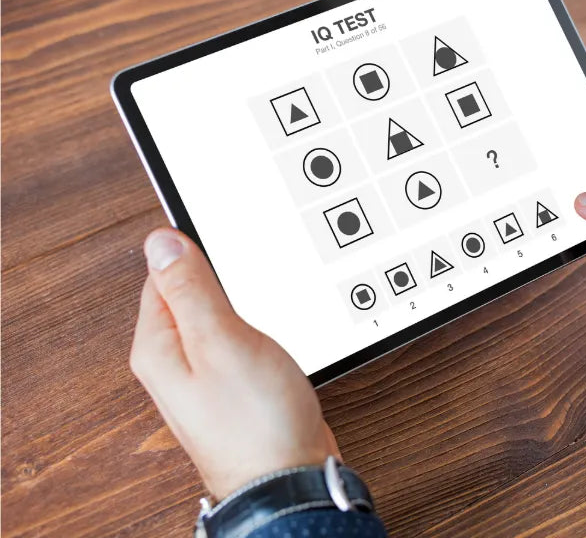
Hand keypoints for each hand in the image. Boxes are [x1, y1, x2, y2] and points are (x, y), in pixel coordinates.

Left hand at [130, 228, 338, 499]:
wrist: (287, 481)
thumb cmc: (255, 422)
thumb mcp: (222, 341)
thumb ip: (192, 289)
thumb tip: (160, 243)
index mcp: (158, 347)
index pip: (161, 275)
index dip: (195, 253)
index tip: (227, 251)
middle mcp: (173, 363)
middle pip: (188, 296)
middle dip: (219, 280)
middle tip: (249, 283)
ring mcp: (203, 378)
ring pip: (215, 319)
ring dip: (240, 307)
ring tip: (261, 311)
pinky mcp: (232, 388)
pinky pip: (234, 343)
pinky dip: (254, 331)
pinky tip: (270, 338)